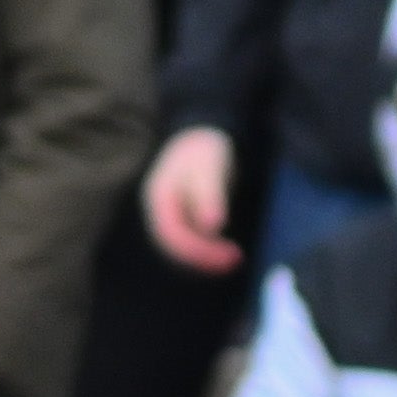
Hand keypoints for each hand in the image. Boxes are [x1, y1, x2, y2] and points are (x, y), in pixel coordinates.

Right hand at [142, 124, 241, 272]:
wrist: (204, 137)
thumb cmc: (205, 149)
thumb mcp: (209, 168)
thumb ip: (209, 195)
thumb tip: (212, 227)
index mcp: (159, 197)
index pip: (171, 233)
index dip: (197, 249)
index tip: (227, 253)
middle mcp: (160, 210)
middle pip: (175, 245)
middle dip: (204, 257)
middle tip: (237, 259)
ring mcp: (171, 216)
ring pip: (183, 246)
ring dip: (207, 257)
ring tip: (236, 257)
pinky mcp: (184, 220)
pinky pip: (192, 241)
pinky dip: (209, 249)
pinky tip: (229, 251)